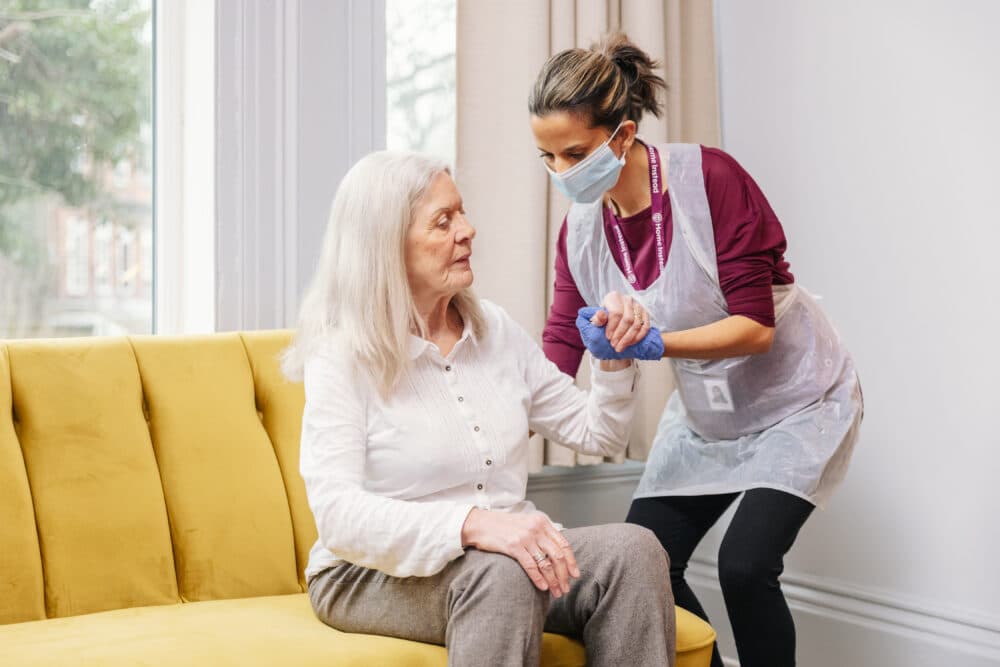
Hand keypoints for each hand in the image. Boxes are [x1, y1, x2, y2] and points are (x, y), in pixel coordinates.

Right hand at [461, 509, 578, 596]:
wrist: (480, 524)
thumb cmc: (503, 526)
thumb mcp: (526, 523)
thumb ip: (541, 533)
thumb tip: (557, 552)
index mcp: (542, 522)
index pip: (563, 544)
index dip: (571, 561)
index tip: (575, 575)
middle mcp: (536, 528)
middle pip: (558, 555)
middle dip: (564, 575)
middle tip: (566, 588)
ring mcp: (525, 537)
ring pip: (546, 563)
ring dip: (553, 580)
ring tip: (556, 592)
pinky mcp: (514, 546)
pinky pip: (531, 566)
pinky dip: (539, 578)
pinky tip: (543, 587)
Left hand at [591, 291, 650, 352]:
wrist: (614, 314)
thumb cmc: (605, 317)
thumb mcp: (597, 317)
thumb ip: (597, 318)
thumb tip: (600, 315)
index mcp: (614, 297)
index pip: (616, 313)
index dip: (612, 327)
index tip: (608, 338)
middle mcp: (628, 299)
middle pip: (628, 319)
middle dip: (621, 335)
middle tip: (614, 345)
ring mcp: (638, 306)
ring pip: (637, 324)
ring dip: (629, 338)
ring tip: (620, 347)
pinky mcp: (645, 313)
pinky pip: (645, 326)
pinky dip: (638, 337)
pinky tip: (630, 343)